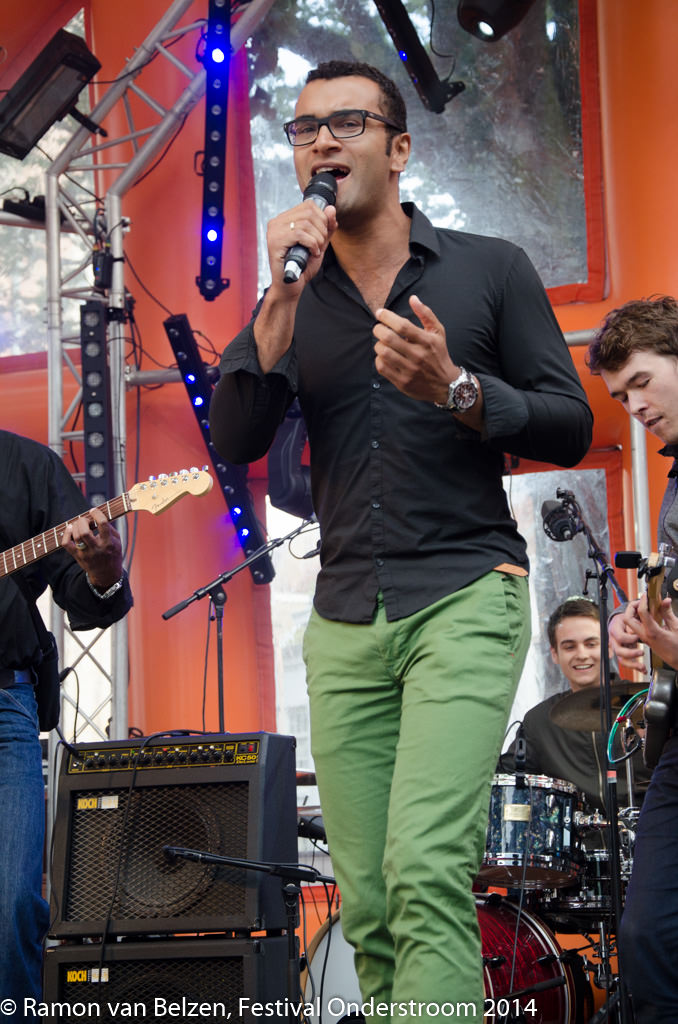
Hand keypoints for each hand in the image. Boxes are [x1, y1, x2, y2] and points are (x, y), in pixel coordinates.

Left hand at [61, 508, 123, 589]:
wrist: (106, 574)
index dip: (97, 514)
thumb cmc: (112, 554)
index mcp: (109, 543)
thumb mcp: (117, 541)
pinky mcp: (77, 556)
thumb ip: (109, 528)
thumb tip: (98, 515)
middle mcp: (97, 549)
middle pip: (84, 531)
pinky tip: (70, 529)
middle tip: (85, 520)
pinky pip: (66, 544)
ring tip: (79, 524)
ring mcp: (85, 553)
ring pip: (76, 536)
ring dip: (76, 525)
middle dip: (83, 521)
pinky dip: (66, 534)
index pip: (102, 524)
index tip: (94, 510)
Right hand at [266, 200, 336, 292]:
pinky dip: (312, 244)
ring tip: (316, 251)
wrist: (290, 287)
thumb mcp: (319, 244)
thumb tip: (331, 209)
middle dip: (322, 229)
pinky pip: (300, 234)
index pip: (309, 205)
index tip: (323, 236)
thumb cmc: (302, 267)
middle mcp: (277, 222)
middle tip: (320, 245)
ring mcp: (274, 231)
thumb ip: (326, 228)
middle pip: (309, 212)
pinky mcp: (275, 242)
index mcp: (285, 220)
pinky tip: (312, 253)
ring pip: (306, 223)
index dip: (322, 219)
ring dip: (318, 239)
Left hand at [373, 296, 482, 426]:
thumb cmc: (439, 354)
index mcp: (427, 341)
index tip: (380, 313)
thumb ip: (426, 314)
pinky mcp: (402, 382)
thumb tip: (413, 298)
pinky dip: (379, 359)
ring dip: (378, 345)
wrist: (445, 385)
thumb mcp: (438, 332)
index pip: (402, 326)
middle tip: (378, 328)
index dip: (387, 317)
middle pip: (389, 338)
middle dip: (378, 329)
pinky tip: (384, 356)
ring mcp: (410, 370)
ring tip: (382, 343)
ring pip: (383, 353)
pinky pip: (382, 368)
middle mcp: (418, 356)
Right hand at [609, 604, 648, 671]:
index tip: (637, 636)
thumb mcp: (628, 611)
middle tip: (641, 651)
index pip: (619, 636)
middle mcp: (614, 640)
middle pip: (618, 650)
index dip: (628, 638)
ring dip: (632, 664)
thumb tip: (641, 602)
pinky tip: (643, 669)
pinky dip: (635, 667)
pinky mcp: (623, 653)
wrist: (619, 622)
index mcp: (615, 629)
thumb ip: (634, 607)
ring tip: (642, 666)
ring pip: (621, 659)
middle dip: (631, 653)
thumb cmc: (625, 616)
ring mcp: (618, 648)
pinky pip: (626, 663)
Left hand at [624, 593, 677, 670]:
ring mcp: (643, 638)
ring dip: (634, 613)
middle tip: (643, 601)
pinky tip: (650, 615)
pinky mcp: (645, 639)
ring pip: (630, 623)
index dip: (643, 600)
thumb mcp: (676, 628)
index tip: (647, 595)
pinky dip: (639, 619)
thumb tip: (665, 601)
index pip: (641, 612)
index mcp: (652, 632)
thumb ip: (668, 613)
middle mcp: (644, 635)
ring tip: (646, 606)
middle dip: (632, 607)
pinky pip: (636, 627)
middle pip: (627, 618)